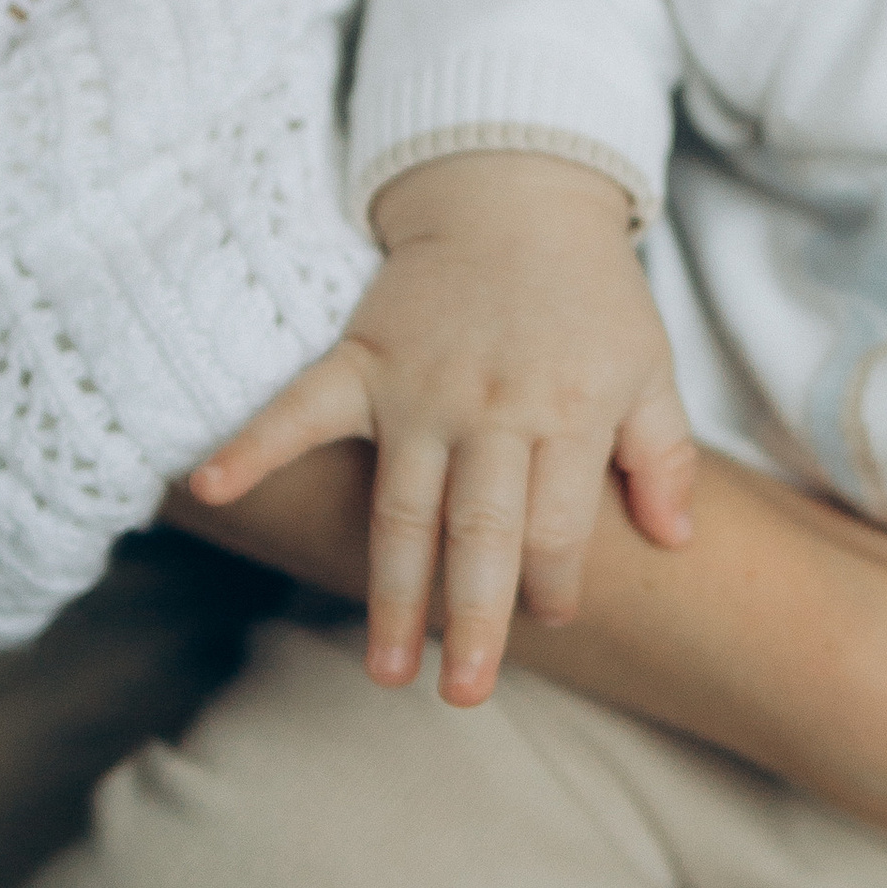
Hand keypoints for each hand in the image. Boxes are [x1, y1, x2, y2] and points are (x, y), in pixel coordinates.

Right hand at [187, 154, 693, 702]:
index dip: (556, 583)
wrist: (516, 191)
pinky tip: (211, 488)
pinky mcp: (363, 359)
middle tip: (463, 695)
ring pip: (403, 506)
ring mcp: (419, 387)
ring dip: (391, 590)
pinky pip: (301, 408)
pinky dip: (253, 444)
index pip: (556, 525)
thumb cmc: (589, 293)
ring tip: (386, 668)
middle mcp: (491, 407)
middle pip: (480, 532)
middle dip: (472, 619)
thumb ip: (664, 453)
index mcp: (568, 409)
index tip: (551, 619)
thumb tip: (675, 538)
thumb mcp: (650, 364)